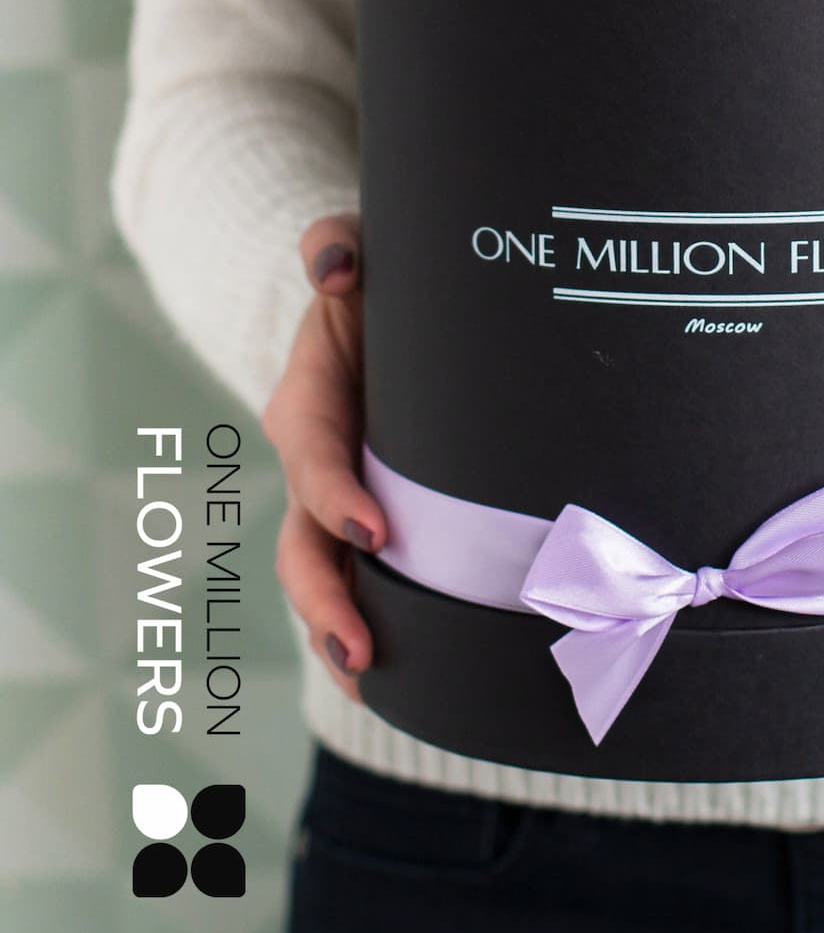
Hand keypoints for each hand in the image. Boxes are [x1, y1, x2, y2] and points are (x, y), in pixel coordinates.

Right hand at [261, 215, 384, 698]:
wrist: (393, 312)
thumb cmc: (378, 281)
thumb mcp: (356, 249)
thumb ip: (337, 245)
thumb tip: (337, 264)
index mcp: (309, 400)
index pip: (313, 456)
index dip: (335, 497)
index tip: (377, 531)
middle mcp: (318, 462)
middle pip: (304, 545)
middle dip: (326, 601)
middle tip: (363, 650)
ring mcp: (342, 501)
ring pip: (325, 580)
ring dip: (341, 634)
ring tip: (374, 686)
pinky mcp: (380, 522)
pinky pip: (364, 585)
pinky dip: (376, 632)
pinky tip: (409, 684)